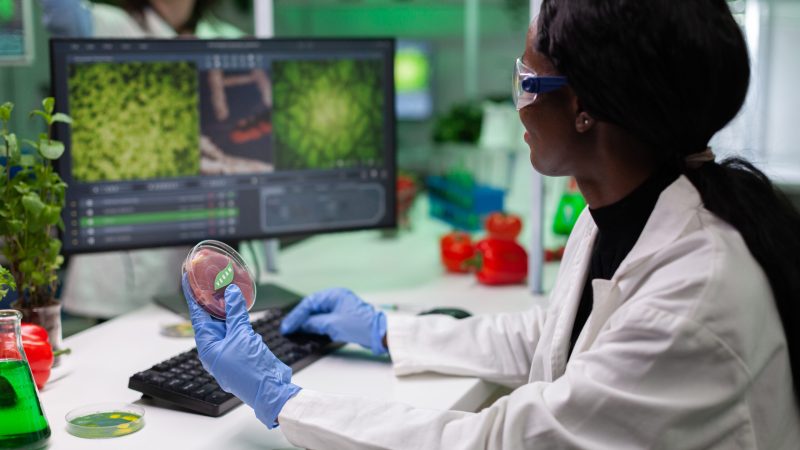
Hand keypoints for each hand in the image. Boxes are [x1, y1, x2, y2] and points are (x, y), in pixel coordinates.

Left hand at [182, 275, 299, 427]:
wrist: (271, 389)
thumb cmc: (250, 371)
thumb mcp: (241, 337)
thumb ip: (235, 313)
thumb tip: (230, 292)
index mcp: (208, 346)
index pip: (197, 315)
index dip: (193, 296)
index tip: (187, 278)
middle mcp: (216, 346)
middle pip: (210, 317)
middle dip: (209, 297)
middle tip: (208, 276)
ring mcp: (230, 347)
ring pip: (224, 321)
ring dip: (225, 304)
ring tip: (222, 283)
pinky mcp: (244, 347)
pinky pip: (238, 327)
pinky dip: (238, 314)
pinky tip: (239, 302)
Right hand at [280, 288, 386, 354]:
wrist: (378, 333)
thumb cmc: (360, 325)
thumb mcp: (333, 324)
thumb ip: (315, 323)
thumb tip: (302, 325)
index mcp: (334, 294)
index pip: (309, 303)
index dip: (296, 316)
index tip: (287, 326)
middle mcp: (335, 298)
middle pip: (311, 308)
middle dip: (299, 318)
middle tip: (287, 329)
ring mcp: (338, 308)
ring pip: (316, 314)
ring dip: (306, 323)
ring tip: (293, 332)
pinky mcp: (341, 317)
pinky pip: (323, 320)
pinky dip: (314, 326)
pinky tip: (307, 333)